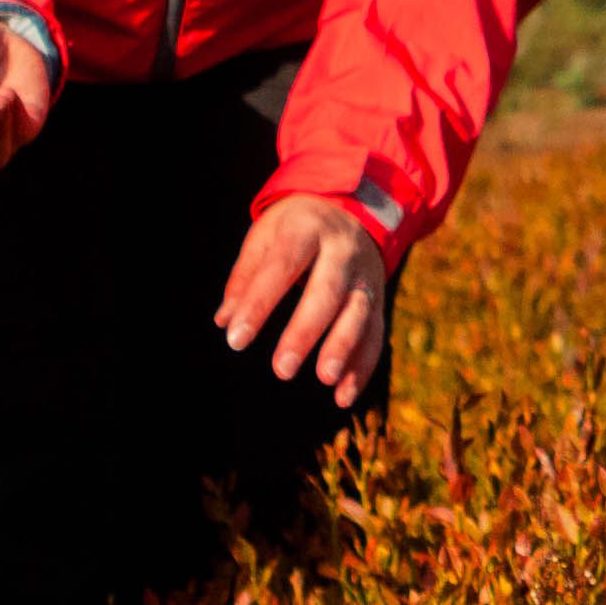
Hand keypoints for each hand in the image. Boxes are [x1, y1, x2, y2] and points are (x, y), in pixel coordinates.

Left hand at [216, 198, 394, 406]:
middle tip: (282, 370)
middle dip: (305, 332)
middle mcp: (342, 250)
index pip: (282, 266)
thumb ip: (245, 276)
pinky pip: (375, 334)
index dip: (260, 303)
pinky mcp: (379, 299)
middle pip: (326, 292)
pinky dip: (362, 367)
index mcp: (307, 228)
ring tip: (324, 378)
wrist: (353, 208)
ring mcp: (365, 275)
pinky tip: (343, 396)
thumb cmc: (296, 228)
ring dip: (343, 348)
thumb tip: (226, 320)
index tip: (236, 340)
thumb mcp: (265, 235)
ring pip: (358, 313)